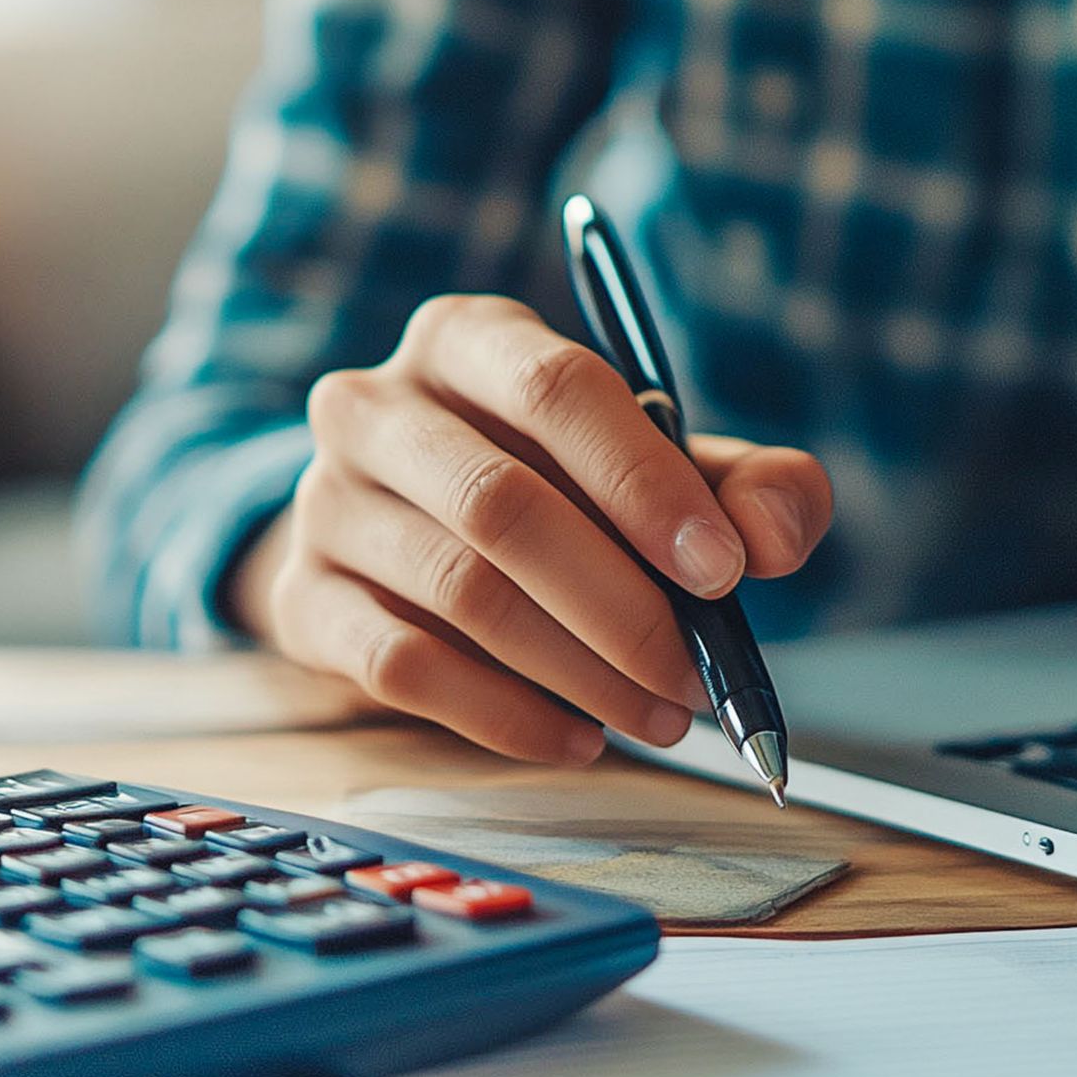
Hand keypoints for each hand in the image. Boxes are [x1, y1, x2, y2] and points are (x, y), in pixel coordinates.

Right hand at [232, 295, 832, 764]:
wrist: (402, 533)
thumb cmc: (559, 485)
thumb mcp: (659, 464)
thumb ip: (745, 485)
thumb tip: (774, 536)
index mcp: (469, 338)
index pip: (555, 390)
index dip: (646, 484)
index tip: (724, 572)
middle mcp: (376, 405)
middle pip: (502, 505)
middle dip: (622, 604)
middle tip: (699, 675)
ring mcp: (326, 503)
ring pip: (462, 593)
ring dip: (580, 671)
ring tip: (661, 715)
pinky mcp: (302, 600)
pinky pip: (405, 668)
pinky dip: (506, 716)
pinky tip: (579, 738)